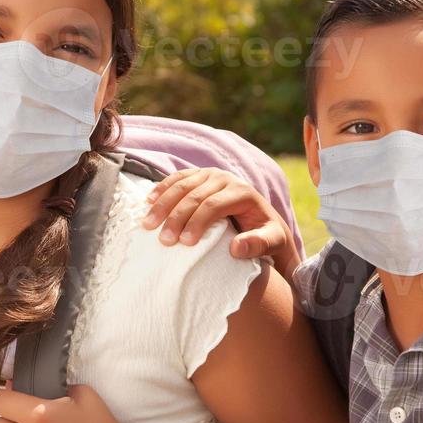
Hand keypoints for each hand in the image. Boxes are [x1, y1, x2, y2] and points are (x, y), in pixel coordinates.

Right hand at [143, 168, 299, 276]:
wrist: (264, 220)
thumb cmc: (267, 234)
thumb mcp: (274, 242)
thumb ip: (260, 245)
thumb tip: (236, 248)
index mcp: (242, 192)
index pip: (214, 205)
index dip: (197, 223)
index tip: (185, 243)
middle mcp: (225, 178)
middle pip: (194, 195)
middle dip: (176, 217)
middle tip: (163, 240)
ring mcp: (211, 174)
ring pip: (182, 185)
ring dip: (163, 204)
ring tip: (148, 224)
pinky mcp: (200, 175)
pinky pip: (178, 178)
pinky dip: (162, 189)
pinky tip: (148, 201)